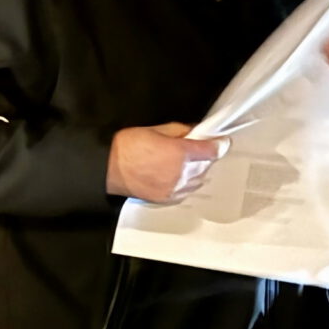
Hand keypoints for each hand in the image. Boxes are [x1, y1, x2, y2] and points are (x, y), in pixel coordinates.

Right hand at [106, 122, 229, 202]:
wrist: (108, 169)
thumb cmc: (126, 147)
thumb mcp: (154, 129)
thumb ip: (179, 131)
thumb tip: (193, 133)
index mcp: (180, 153)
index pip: (212, 150)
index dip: (219, 144)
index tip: (220, 142)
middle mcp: (182, 173)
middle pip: (206, 165)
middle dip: (202, 156)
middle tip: (192, 149)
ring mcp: (175, 188)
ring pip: (198, 179)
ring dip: (195, 170)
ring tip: (181, 163)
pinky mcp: (167, 198)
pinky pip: (186, 190)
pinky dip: (185, 182)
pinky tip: (173, 175)